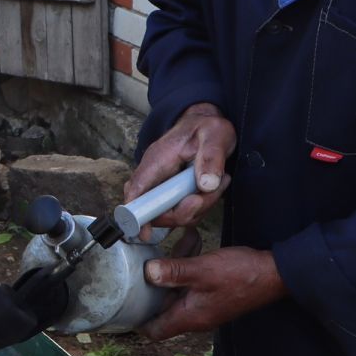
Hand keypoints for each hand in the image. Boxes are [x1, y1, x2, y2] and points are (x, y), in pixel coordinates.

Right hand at [122, 102, 236, 236]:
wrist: (209, 123)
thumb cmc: (207, 127)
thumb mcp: (214, 136)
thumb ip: (211, 158)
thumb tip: (206, 185)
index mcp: (157, 160)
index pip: (137, 189)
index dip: (136, 213)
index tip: (144, 232)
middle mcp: (156, 175)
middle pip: (156, 210)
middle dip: (183, 212)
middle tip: (204, 197)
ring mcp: (165, 185)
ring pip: (175, 212)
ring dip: (200, 206)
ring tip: (219, 183)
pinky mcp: (176, 192)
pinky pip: (186, 209)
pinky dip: (204, 203)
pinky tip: (217, 185)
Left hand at [140, 246, 286, 339]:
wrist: (276, 274)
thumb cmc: (242, 274)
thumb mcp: (202, 270)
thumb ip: (173, 272)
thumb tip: (147, 273)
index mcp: (190, 317)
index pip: (154, 331)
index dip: (137, 320)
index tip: (125, 301)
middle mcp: (195, 316)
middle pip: (162, 307)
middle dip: (153, 284)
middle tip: (145, 262)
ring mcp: (205, 305)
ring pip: (177, 289)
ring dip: (173, 268)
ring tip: (177, 242)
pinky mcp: (214, 294)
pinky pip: (191, 281)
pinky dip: (188, 265)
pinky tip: (192, 240)